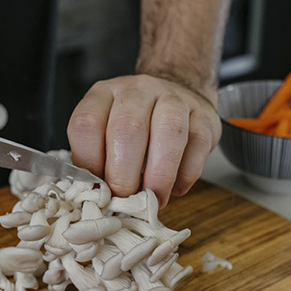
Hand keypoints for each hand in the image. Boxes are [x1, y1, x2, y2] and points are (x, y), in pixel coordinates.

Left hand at [67, 74, 220, 206]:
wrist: (178, 94)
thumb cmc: (136, 125)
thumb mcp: (106, 133)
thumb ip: (98, 161)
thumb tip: (96, 197)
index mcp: (103, 95)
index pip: (86, 125)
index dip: (89, 164)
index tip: (97, 189)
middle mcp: (137, 90)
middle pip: (127, 129)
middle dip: (124, 175)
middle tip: (125, 200)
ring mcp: (174, 98)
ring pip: (169, 132)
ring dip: (159, 176)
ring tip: (154, 200)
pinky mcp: (203, 115)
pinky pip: (197, 144)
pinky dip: (186, 174)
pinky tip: (177, 187)